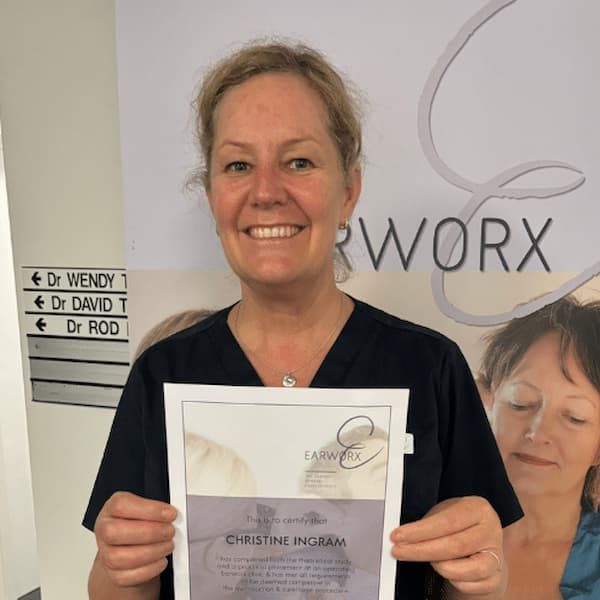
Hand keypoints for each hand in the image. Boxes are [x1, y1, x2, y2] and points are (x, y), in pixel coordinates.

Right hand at [94, 491, 176, 587]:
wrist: (128, 546)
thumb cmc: (139, 522)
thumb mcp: (146, 508)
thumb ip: (157, 509)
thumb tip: (172, 514)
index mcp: (112, 508)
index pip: (122, 505)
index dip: (149, 509)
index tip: (170, 514)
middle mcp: (104, 529)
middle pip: (115, 532)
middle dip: (150, 532)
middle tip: (170, 531)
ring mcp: (105, 553)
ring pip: (119, 557)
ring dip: (151, 552)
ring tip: (168, 545)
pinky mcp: (112, 574)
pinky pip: (125, 577)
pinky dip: (148, 569)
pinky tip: (161, 560)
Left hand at [390, 496, 504, 597]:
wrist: (482, 544)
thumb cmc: (458, 525)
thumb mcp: (445, 513)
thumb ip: (428, 523)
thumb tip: (402, 535)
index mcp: (478, 508)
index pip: (446, 522)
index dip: (419, 531)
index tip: (397, 535)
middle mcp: (491, 531)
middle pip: (453, 546)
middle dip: (420, 550)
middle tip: (398, 551)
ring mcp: (496, 556)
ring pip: (463, 569)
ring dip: (437, 566)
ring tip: (423, 557)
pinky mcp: (495, 578)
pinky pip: (467, 585)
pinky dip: (450, 579)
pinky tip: (442, 568)